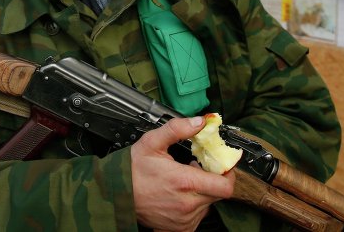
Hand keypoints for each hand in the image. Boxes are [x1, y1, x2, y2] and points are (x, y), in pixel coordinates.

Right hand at [131, 116, 234, 231]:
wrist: (116, 193)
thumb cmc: (132, 169)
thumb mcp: (152, 142)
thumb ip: (177, 129)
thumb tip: (199, 122)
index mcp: (184, 182)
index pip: (226, 185)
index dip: (228, 173)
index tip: (220, 164)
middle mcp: (188, 204)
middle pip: (218, 193)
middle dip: (212, 179)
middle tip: (197, 168)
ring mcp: (185, 218)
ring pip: (208, 204)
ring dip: (202, 191)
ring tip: (184, 181)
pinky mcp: (180, 227)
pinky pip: (198, 215)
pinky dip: (193, 204)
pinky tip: (179, 194)